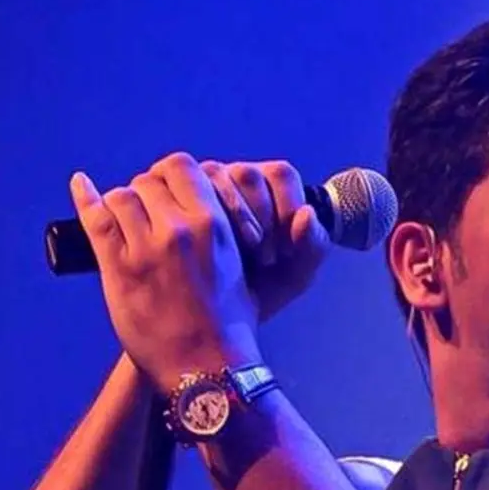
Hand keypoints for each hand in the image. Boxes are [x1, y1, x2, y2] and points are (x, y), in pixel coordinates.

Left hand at [71, 152, 261, 389]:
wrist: (208, 367)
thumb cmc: (231, 323)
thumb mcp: (240, 266)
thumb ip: (223, 231)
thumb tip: (203, 206)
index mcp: (215, 225)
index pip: (181, 167)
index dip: (170, 176)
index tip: (168, 193)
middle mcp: (181, 230)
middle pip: (148, 181)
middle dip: (146, 193)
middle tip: (146, 215)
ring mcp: (147, 248)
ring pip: (122, 197)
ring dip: (121, 205)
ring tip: (126, 224)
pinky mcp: (120, 269)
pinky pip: (96, 220)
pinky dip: (84, 198)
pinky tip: (79, 185)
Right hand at [197, 160, 330, 320]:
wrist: (223, 314)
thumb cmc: (264, 286)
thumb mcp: (294, 275)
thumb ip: (312, 247)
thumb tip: (306, 214)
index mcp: (271, 189)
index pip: (280, 176)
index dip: (286, 206)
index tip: (287, 249)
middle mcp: (236, 180)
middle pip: (247, 175)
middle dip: (258, 216)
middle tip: (265, 258)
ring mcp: (203, 186)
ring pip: (214, 177)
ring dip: (231, 216)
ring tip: (244, 258)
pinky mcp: (177, 199)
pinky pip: (185, 192)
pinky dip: (200, 217)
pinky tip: (213, 251)